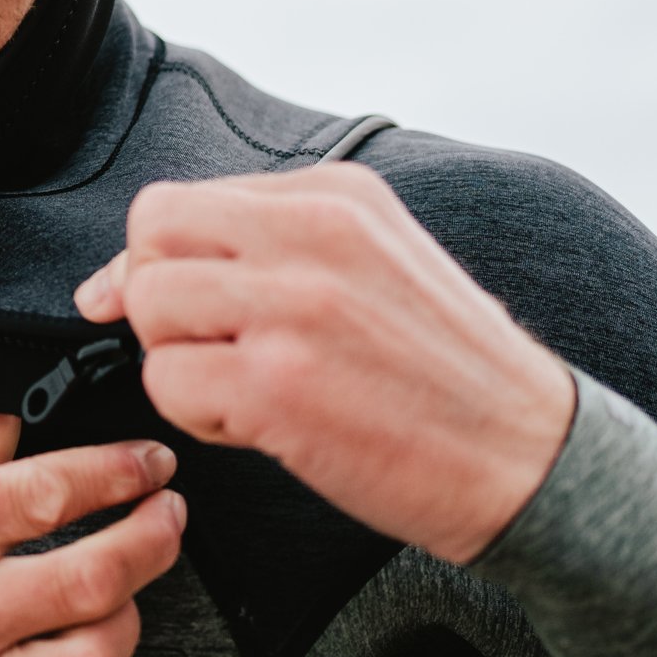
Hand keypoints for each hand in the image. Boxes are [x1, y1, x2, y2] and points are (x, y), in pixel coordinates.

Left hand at [71, 164, 574, 564]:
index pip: (186, 199)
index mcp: (338, 196)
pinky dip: (197, 415)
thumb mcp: (376, 264)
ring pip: (148, 304)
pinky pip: (166, 381)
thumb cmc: (449, 375)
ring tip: (246, 387)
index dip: (164, 259)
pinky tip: (261, 426)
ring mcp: (293, 305)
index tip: (185, 306)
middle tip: (214, 347)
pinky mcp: (275, 384)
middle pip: (150, 234)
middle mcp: (313, 233)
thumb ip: (270, 247)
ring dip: (178, 358)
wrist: (531, 460)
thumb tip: (126, 274)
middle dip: (158, 298)